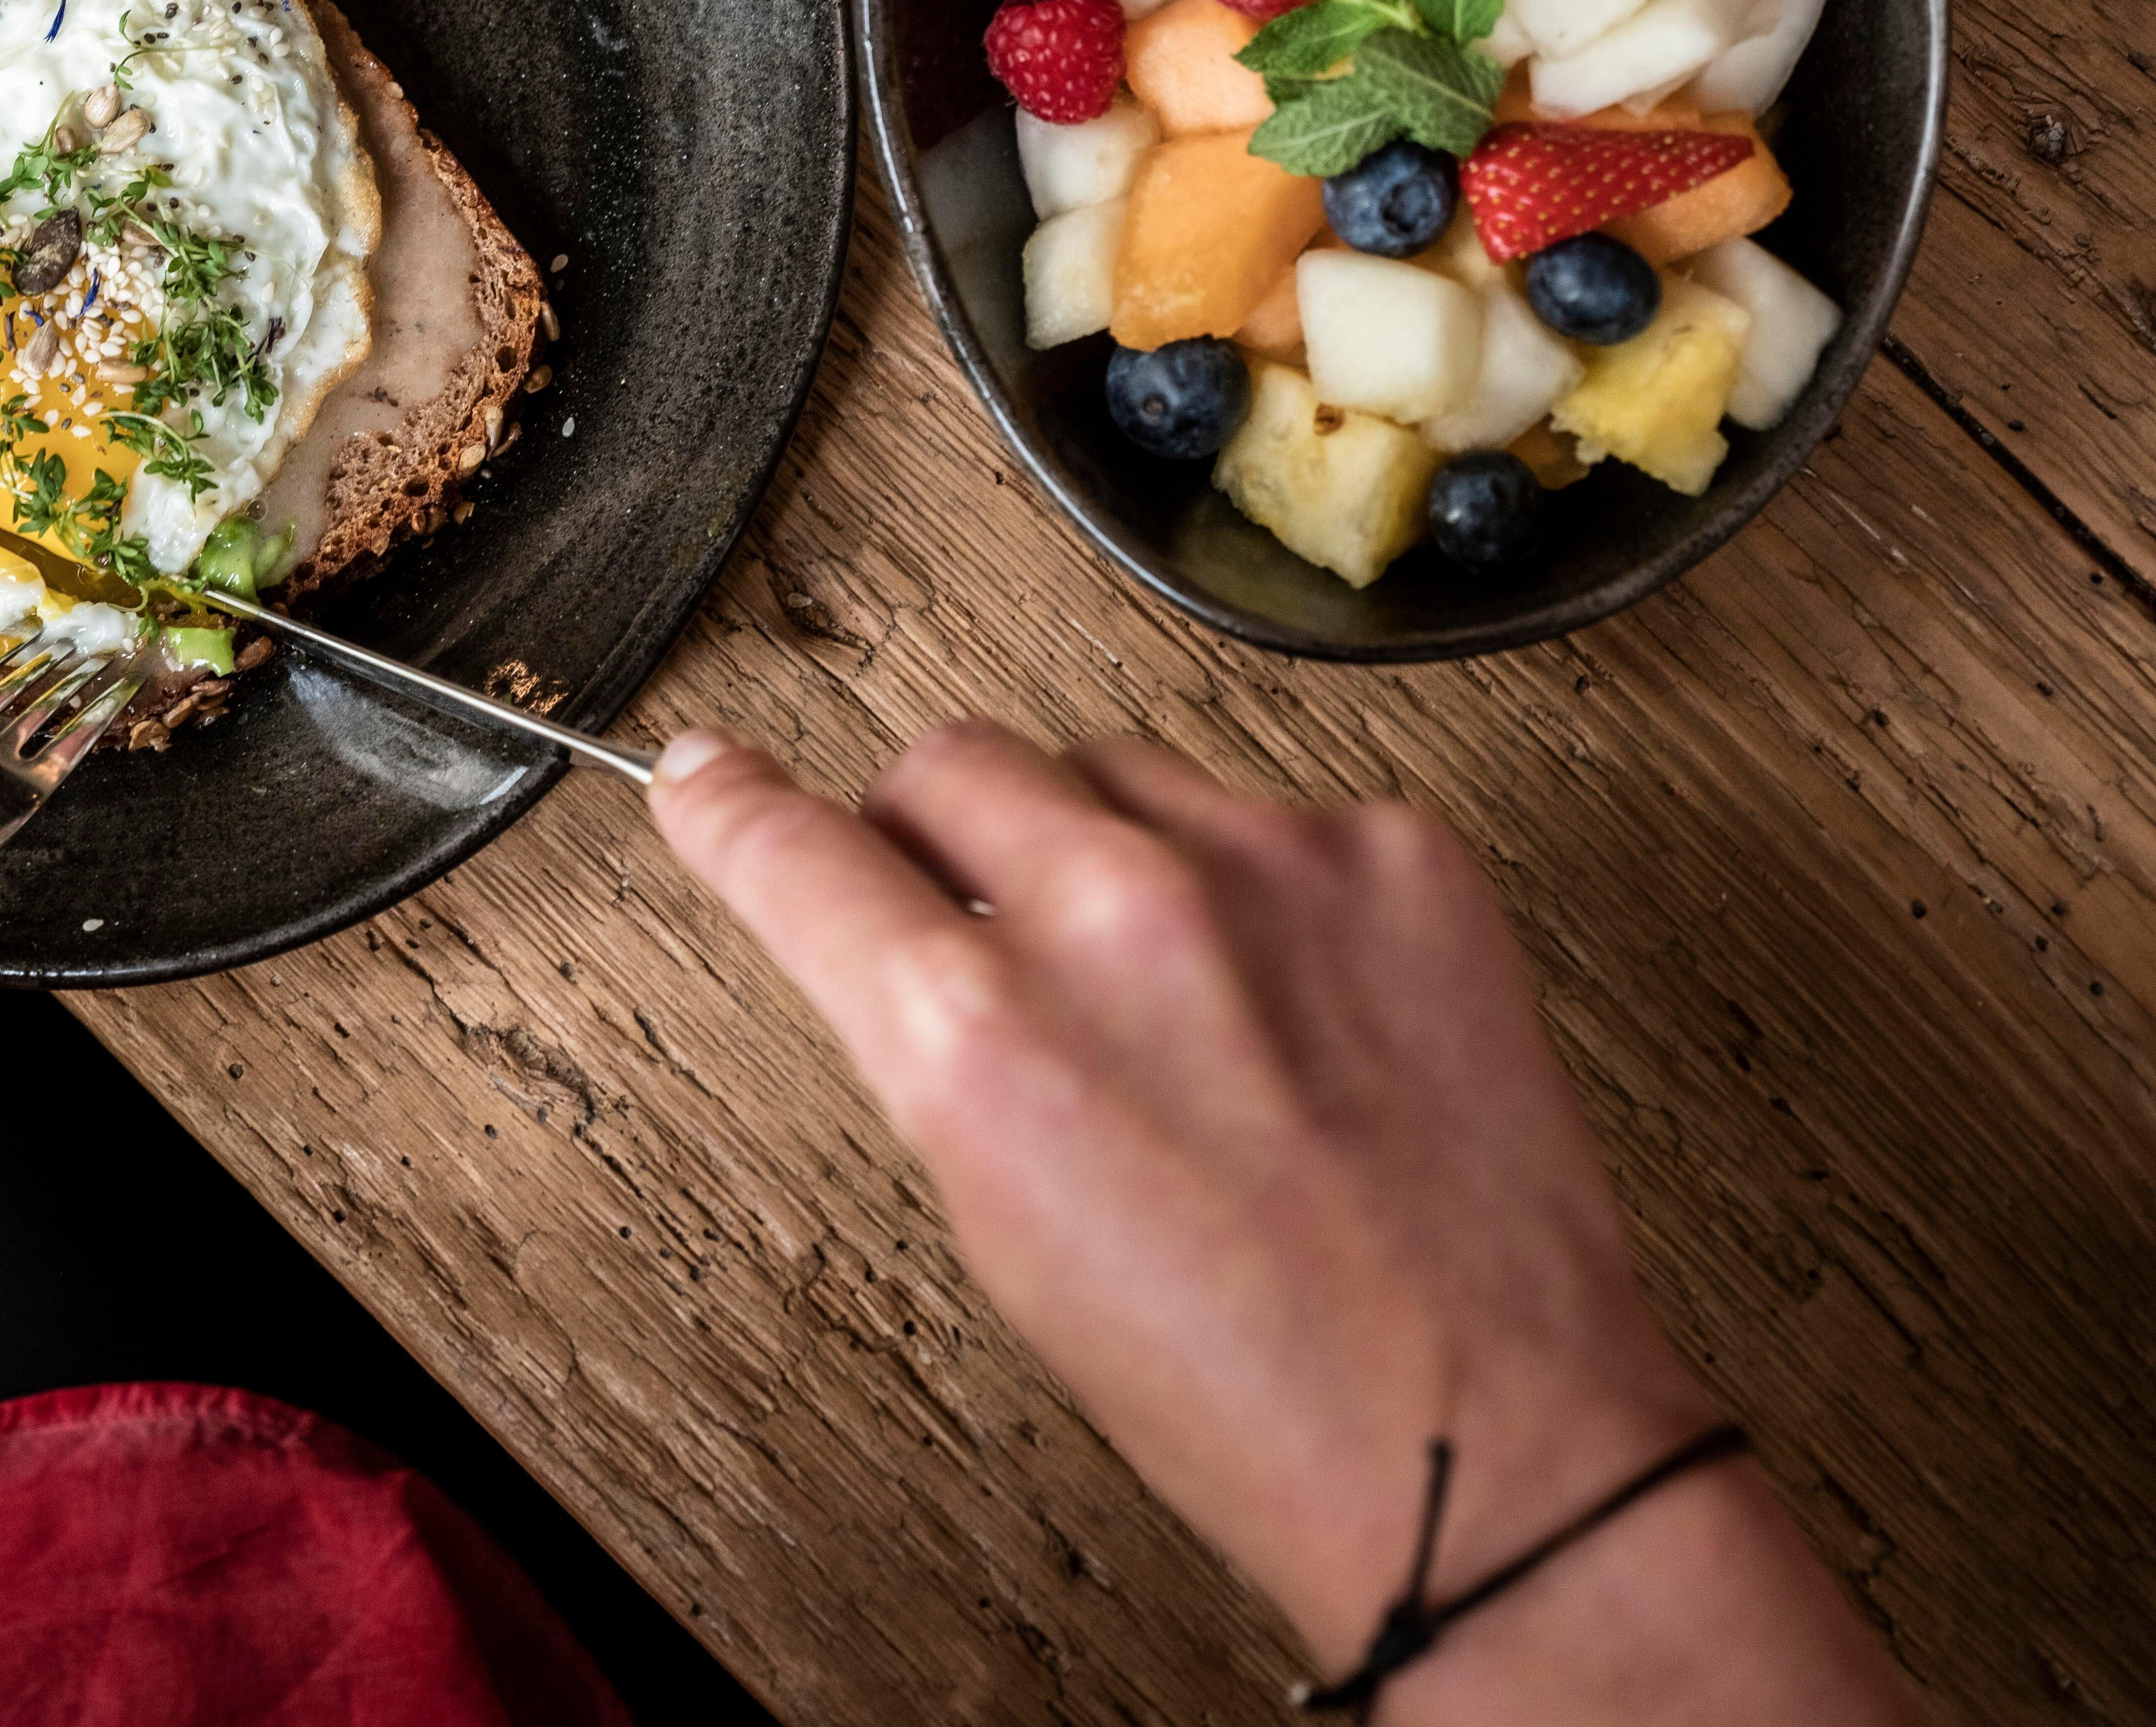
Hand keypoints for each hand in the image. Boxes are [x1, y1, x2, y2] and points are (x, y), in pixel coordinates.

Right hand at [648, 723, 1907, 1722]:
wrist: (1491, 1443)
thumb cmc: (1243, 1381)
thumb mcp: (1003, 1218)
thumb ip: (932, 1037)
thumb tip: (879, 915)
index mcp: (980, 1034)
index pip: (794, 845)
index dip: (731, 803)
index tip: (710, 773)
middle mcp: (1116, 917)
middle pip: (954, 758)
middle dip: (939, 828)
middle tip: (981, 909)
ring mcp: (1273, 866)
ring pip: (1114, 767)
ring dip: (1104, 843)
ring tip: (1172, 987)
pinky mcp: (1400, 855)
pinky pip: (1270, 810)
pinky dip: (1259, 882)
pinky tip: (1297, 1002)